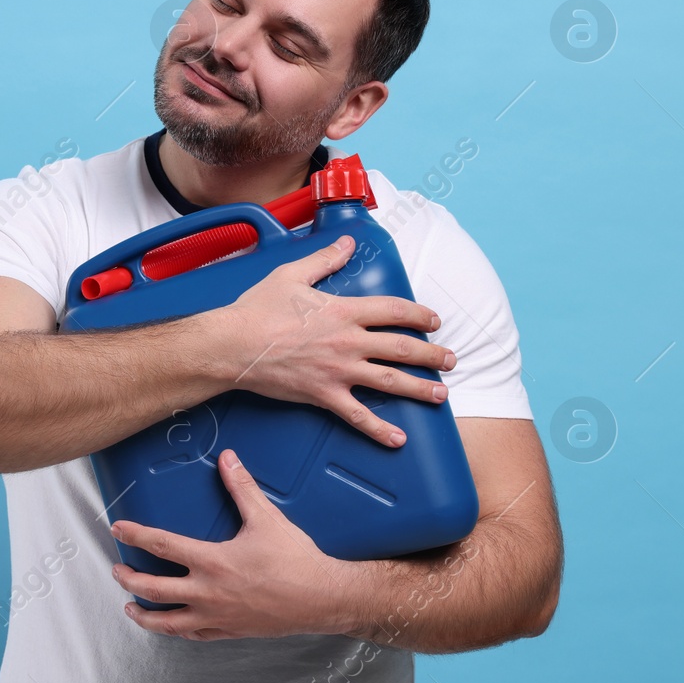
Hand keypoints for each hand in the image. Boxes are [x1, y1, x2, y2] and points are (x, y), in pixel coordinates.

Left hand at [111, 448, 360, 639]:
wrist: (323, 600)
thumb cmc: (296, 561)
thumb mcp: (267, 518)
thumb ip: (242, 487)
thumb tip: (228, 458)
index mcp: (213, 562)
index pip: (161, 545)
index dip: (135, 535)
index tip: (118, 529)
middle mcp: (209, 592)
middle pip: (154, 588)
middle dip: (129, 578)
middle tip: (118, 569)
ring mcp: (217, 616)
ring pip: (168, 622)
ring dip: (144, 614)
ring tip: (130, 607)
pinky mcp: (229, 632)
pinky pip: (194, 635)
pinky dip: (176, 631)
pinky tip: (170, 627)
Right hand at [216, 234, 453, 446]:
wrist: (232, 346)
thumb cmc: (257, 310)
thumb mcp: (291, 275)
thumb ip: (324, 260)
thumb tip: (347, 244)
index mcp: (343, 311)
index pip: (394, 311)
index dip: (419, 315)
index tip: (433, 321)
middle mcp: (348, 342)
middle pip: (402, 348)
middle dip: (432, 355)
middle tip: (450, 360)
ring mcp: (338, 371)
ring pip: (390, 382)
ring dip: (420, 388)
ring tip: (441, 394)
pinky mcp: (323, 395)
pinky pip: (357, 416)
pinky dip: (379, 429)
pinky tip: (398, 439)